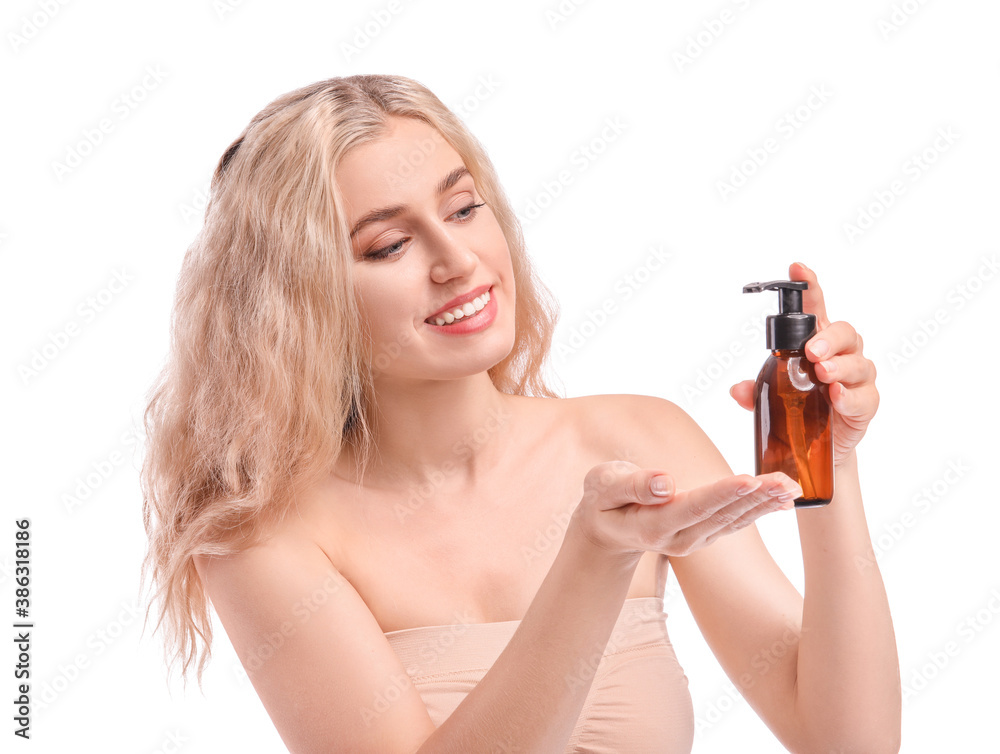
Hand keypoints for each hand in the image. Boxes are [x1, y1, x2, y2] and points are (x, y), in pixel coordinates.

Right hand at [570, 460, 800, 557]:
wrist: (607, 529)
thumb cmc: (603, 500)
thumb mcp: (603, 487)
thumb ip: (631, 485)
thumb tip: (664, 482)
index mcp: (654, 525)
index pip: (693, 506)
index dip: (721, 493)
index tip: (748, 479)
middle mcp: (680, 539)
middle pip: (722, 515)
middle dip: (756, 497)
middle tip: (787, 481)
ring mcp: (695, 540)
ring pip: (735, 520)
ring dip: (765, 503)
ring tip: (792, 487)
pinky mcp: (705, 534)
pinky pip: (736, 521)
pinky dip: (761, 509)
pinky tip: (783, 499)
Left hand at [729, 262, 878, 467]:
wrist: (819, 449)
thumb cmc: (798, 411)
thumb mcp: (771, 398)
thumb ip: (756, 390)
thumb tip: (737, 390)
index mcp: (817, 343)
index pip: (815, 308)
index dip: (809, 286)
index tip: (797, 267)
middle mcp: (841, 355)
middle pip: (845, 332)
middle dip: (828, 338)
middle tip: (811, 351)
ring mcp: (857, 379)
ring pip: (858, 362)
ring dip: (839, 366)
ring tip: (822, 374)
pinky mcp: (865, 404)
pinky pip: (864, 396)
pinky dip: (849, 395)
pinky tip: (836, 396)